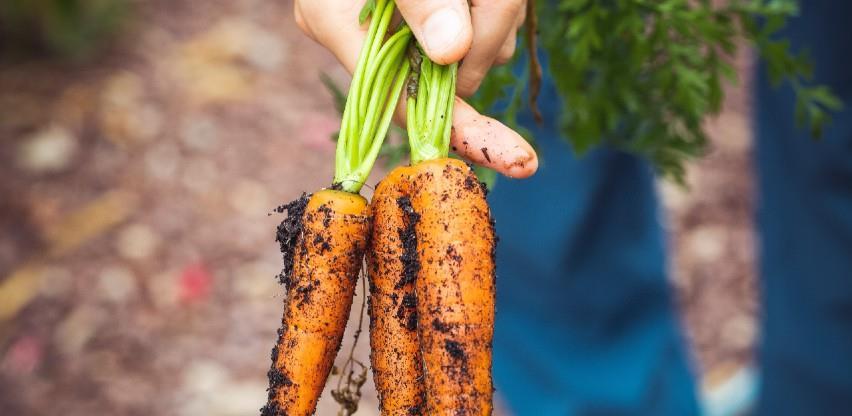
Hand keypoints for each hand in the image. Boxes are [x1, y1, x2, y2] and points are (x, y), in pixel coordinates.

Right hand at [295, 0, 536, 177]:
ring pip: (480, 49)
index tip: (516, 158)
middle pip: (454, 74)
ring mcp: (405, 28)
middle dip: (490, 32)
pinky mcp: (435, 16)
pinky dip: (498, 5)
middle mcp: (368, 36)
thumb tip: (451, 52)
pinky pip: (486, 27)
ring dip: (499, 10)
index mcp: (336, 23)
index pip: (404, 103)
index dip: (463, 131)